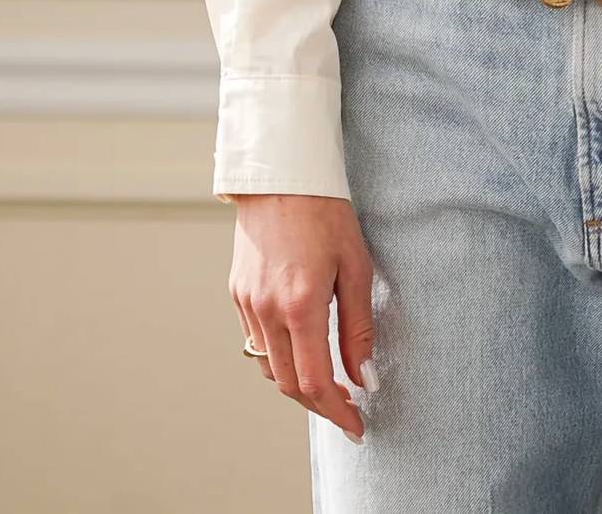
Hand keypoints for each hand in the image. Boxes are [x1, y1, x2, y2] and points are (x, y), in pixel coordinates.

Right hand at [228, 194, 377, 443]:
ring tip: (328, 380)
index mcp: (301, 305)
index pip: (316, 383)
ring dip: (297, 383)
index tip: (357, 427)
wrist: (281, 173)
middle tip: (347, 409)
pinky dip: (279, 356)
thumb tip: (363, 377)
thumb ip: (358, 327)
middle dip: (319, 405)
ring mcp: (247, 302)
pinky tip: (301, 346)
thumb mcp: (356, 266)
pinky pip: (256, 340)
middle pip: (289, 385)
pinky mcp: (237, 292)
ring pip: (269, 367)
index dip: (337, 413)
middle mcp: (267, 310)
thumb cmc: (326, 213)